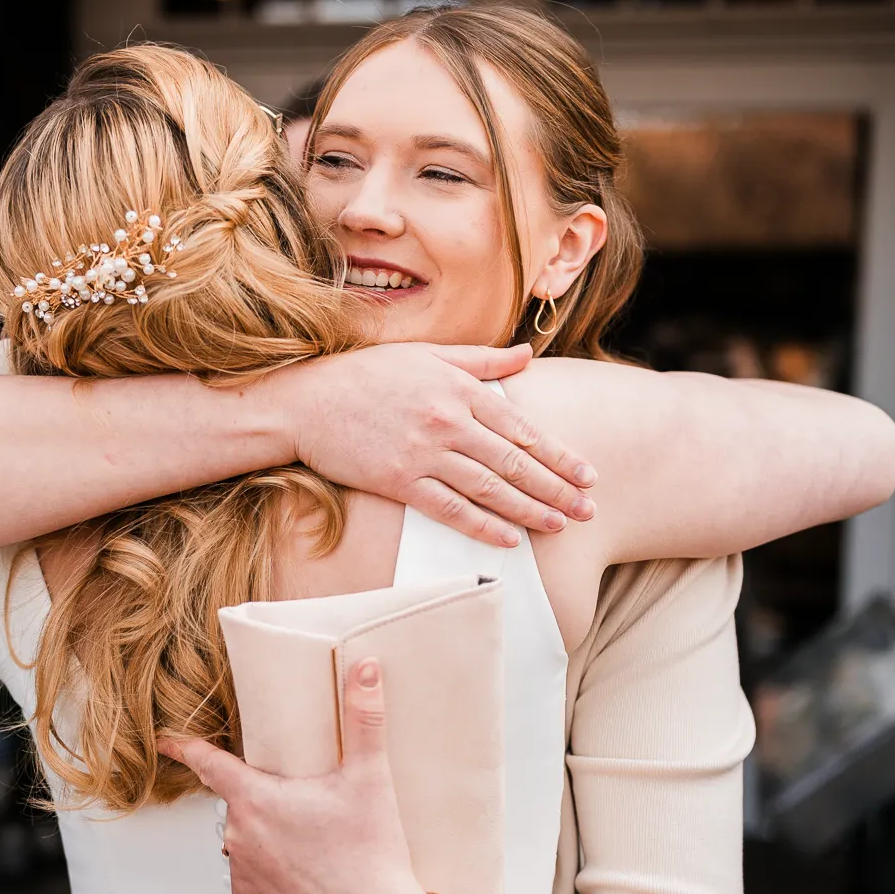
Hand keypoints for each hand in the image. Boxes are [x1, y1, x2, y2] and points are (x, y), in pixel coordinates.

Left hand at [161, 659, 440, 893]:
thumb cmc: (372, 855)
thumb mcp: (370, 779)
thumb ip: (363, 717)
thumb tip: (365, 667)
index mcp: (254, 800)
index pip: (208, 763)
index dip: (184, 747)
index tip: (164, 739)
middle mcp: (237, 837)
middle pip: (239, 800)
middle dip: (264, 796)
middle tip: (308, 805)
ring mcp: (240, 875)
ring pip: (245, 838)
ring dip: (267, 834)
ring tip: (314, 843)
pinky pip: (250, 874)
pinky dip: (270, 869)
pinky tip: (304, 874)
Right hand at [265, 343, 597, 548]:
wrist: (306, 401)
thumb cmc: (365, 374)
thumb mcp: (426, 354)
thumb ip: (481, 359)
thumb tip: (527, 355)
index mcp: (459, 388)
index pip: (522, 428)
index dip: (559, 455)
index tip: (588, 475)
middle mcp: (448, 422)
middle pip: (514, 462)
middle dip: (556, 488)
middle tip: (588, 510)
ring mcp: (424, 454)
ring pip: (489, 488)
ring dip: (529, 510)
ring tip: (560, 526)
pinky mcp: (399, 481)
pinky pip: (450, 509)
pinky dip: (482, 525)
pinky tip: (508, 539)